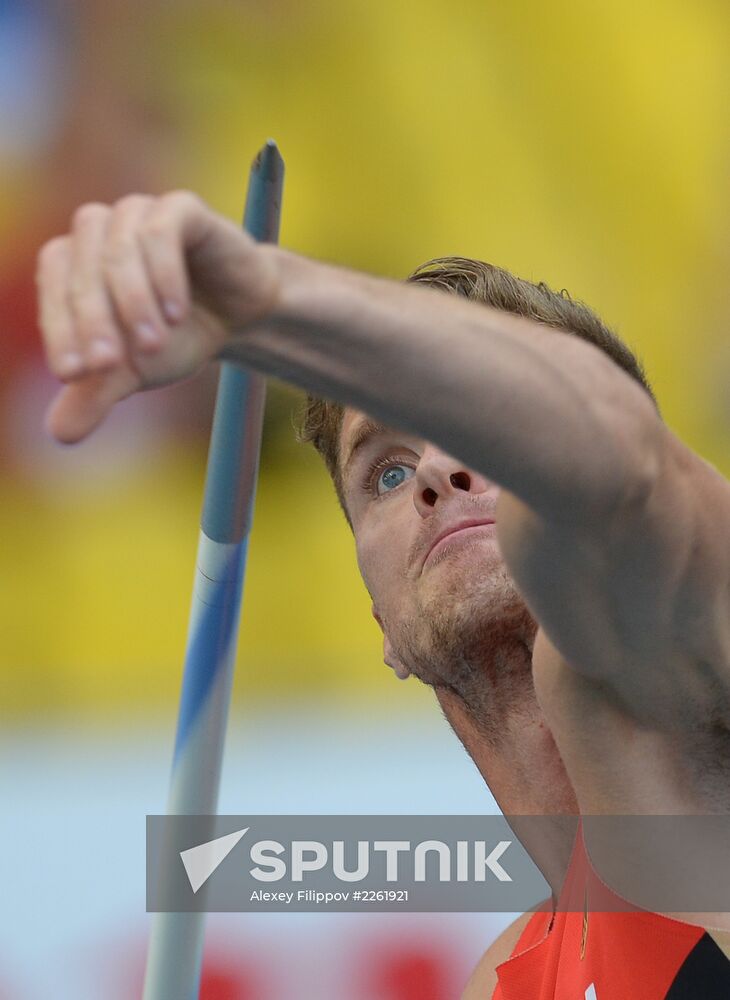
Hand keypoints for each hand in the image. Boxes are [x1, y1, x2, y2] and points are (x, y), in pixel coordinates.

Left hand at [36, 191, 279, 442]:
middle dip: (93, 321)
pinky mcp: (181, 208)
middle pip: (81, 266)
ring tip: (155, 345)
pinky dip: (164, 272)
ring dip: (132, 299)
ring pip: (117, 247)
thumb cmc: (179, 337)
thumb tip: (59, 435)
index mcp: (76, 263)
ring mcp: (139, 213)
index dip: (59, 331)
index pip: (55, 289)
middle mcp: (100, 231)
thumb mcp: (136, 371)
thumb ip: (97, 394)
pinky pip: (161, 229)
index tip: (73, 376)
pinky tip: (177, 312)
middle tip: (110, 366)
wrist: (241, 314)